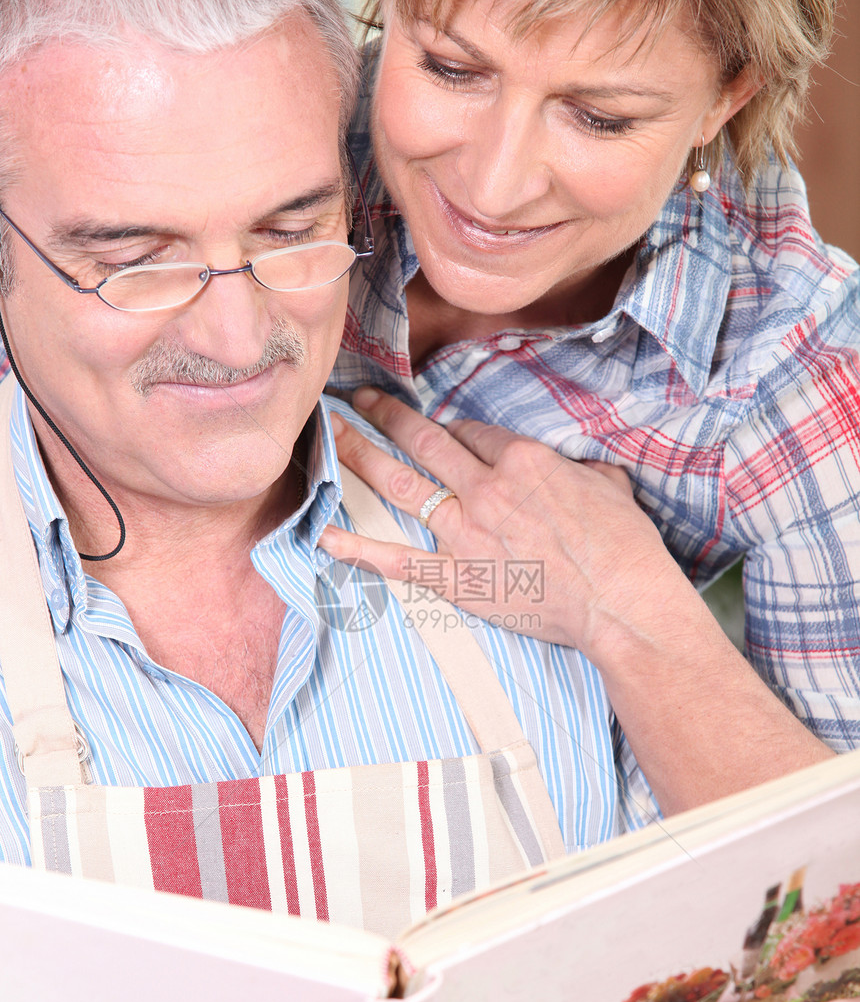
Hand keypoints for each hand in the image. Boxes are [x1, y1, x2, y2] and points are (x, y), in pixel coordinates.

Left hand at [321, 388, 830, 814]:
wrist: (621, 603)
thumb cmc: (625, 548)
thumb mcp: (610, 487)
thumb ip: (580, 472)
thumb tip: (576, 471)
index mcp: (523, 460)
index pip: (471, 431)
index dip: (451, 428)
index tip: (437, 430)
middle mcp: (486, 487)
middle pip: (422, 439)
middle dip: (385, 414)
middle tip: (357, 398)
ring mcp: (466, 532)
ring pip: (400, 483)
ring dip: (360, 455)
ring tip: (331, 435)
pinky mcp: (456, 578)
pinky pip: (396, 560)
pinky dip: (357, 548)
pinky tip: (324, 535)